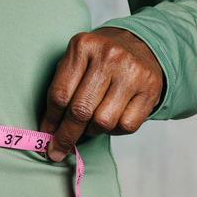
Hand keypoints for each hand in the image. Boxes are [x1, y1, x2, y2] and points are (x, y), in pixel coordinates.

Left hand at [39, 27, 163, 161]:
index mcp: (83, 47)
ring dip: (90, 131)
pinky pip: (126, 126)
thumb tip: (49, 130)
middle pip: (80, 110)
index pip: (60, 94)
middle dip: (66, 136)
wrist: (137, 46)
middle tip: (57, 150)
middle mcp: (109, 57)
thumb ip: (61, 89)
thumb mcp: (75, 61)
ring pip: (103, 122)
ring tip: (87, 126)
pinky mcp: (150, 89)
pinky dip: (113, 131)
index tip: (46, 135)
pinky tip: (109, 121)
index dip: (50, 120)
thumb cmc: (97, 60)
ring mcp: (132, 72)